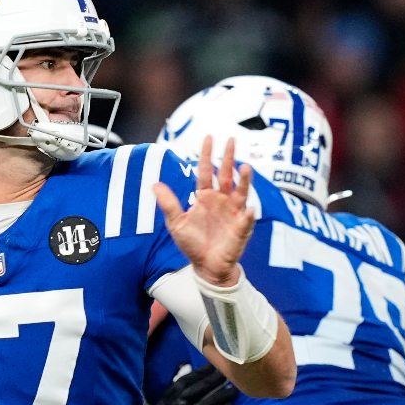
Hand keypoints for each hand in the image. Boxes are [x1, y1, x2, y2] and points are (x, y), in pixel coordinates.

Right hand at [143, 364, 236, 404]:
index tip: (214, 364)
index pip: (184, 381)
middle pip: (195, 392)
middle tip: (227, 372)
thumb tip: (185, 364)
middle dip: (211, 381)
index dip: (200, 372)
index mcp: (169, 398)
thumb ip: (177, 384)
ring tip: (233, 388)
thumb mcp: (167, 401)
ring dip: (219, 396)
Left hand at [154, 136, 254, 285]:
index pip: (206, 171)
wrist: (206, 266)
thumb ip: (169, 204)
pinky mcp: (241, 227)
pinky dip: (248, 215)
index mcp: (205, 197)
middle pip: (225, 174)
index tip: (208, 138)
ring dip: (244, 180)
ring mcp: (233, 212)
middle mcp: (221, 200)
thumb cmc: (193, 244)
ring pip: (240, 192)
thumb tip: (154, 184)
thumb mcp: (176, 223)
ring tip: (245, 168)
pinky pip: (246, 220)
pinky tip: (250, 210)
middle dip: (228, 158)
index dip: (206, 155)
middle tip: (231, 140)